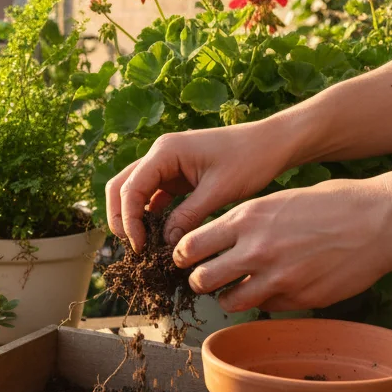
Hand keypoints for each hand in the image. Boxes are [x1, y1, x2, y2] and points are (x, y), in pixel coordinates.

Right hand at [104, 116, 304, 251]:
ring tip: (143, 245)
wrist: (271, 144)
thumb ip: (188, 216)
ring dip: (133, 216)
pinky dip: (150, 214)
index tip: (139, 247)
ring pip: (134, 191)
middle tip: (132, 247)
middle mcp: (159, 153)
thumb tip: (166, 243)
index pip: (131, 188)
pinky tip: (158, 235)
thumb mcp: (219, 191)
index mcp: (165, 151)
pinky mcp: (176, 175)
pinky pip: (152, 195)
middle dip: (121, 217)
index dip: (129, 220)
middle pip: (121, 186)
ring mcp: (166, 163)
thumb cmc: (249, 161)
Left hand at [172, 178, 391, 311]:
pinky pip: (265, 307)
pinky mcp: (299, 299)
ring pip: (229, 301)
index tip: (185, 257)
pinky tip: (275, 288)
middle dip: (199, 280)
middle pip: (201, 278)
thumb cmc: (333, 203)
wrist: (380, 220)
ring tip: (235, 290)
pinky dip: (264, 301)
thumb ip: (248, 221)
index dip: (183, 255)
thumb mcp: (280, 199)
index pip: (191, 244)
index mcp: (248, 217)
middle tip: (205, 278)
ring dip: (227, 297)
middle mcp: (256, 249)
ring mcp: (277, 278)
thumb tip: (220, 240)